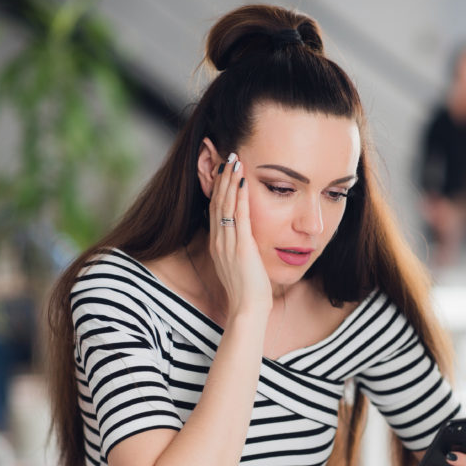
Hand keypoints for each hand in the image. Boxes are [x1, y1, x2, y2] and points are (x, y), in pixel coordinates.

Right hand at [208, 154, 271, 321]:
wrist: (248, 309)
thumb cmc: (249, 292)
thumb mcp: (240, 267)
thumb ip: (240, 252)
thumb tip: (247, 243)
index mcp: (218, 245)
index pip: (216, 210)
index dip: (219, 189)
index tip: (223, 171)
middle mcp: (219, 241)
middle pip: (217, 202)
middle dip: (222, 178)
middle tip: (227, 156)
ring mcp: (228, 243)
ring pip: (226, 205)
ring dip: (230, 181)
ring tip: (234, 160)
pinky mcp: (241, 247)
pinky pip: (239, 216)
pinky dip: (240, 196)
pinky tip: (243, 180)